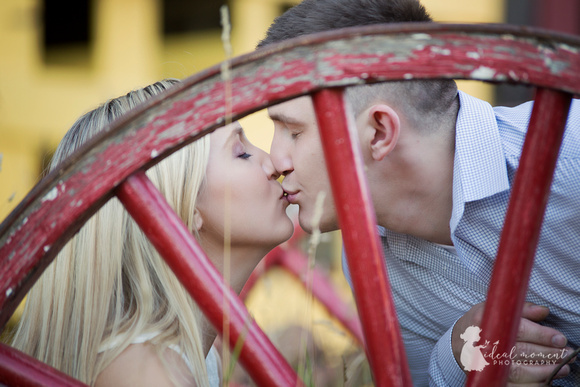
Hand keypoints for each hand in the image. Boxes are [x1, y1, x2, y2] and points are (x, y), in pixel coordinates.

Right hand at [451, 302, 574, 384]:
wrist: (457, 345)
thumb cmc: (478, 325)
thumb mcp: (492, 309)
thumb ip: (519, 309)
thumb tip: (543, 311)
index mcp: (485, 323)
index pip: (517, 330)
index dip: (541, 335)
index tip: (559, 338)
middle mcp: (484, 345)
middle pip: (522, 352)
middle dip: (548, 354)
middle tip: (566, 353)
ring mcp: (486, 364)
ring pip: (520, 371)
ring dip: (545, 371)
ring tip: (563, 368)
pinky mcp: (490, 377)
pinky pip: (515, 386)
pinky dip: (533, 385)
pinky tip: (546, 380)